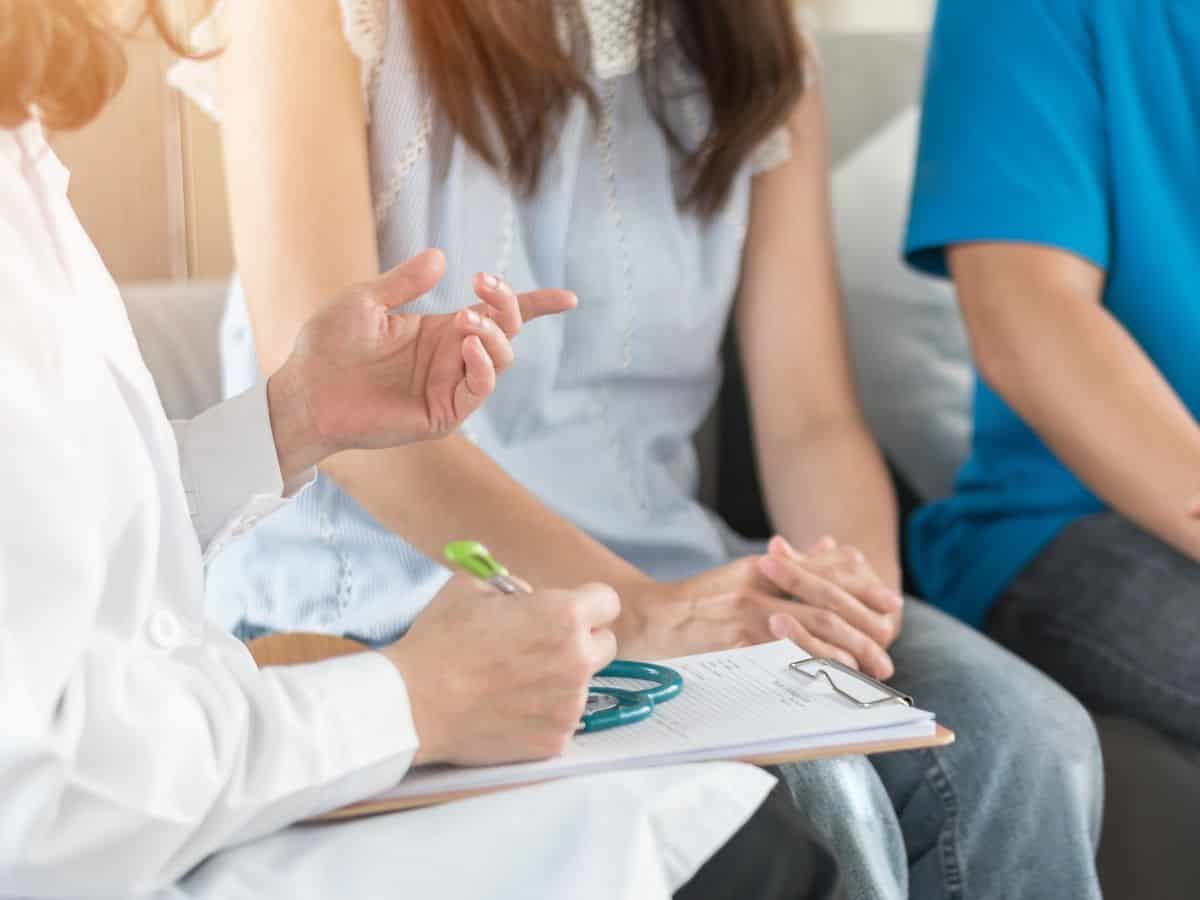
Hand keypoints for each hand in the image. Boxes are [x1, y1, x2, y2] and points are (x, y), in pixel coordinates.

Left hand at [268, 250, 576, 478]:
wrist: (304, 392)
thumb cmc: (327, 347)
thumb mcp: (365, 300)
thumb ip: (405, 281)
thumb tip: (442, 257)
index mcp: (440, 332)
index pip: (498, 317)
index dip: (535, 306)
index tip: (567, 298)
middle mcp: (452, 358)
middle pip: (507, 332)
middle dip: (508, 305)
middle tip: (483, 285)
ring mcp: (449, 387)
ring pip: (500, 359)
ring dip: (493, 333)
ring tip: (464, 320)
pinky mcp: (442, 414)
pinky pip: (478, 389)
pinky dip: (483, 365)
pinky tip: (465, 344)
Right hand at [382, 576, 619, 765]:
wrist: (412, 704)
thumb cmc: (439, 641)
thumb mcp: (472, 588)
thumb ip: (513, 589)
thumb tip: (529, 599)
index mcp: (563, 615)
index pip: (608, 601)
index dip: (588, 604)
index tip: (572, 612)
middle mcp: (577, 659)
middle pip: (605, 645)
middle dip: (581, 642)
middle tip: (543, 648)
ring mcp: (569, 704)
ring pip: (583, 685)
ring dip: (560, 680)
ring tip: (514, 683)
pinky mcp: (555, 739)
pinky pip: (562, 719)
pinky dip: (543, 714)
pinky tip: (509, 708)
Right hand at [616, 549, 896, 678]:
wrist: (643, 620)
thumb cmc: (696, 604)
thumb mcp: (743, 576)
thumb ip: (789, 566)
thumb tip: (833, 547)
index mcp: (762, 567)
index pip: (824, 575)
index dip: (863, 590)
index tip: (891, 607)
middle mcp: (757, 584)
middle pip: (825, 604)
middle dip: (863, 628)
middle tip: (887, 653)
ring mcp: (743, 613)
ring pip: (809, 626)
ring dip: (848, 650)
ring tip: (872, 669)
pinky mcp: (730, 641)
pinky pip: (781, 653)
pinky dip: (811, 663)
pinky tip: (832, 675)